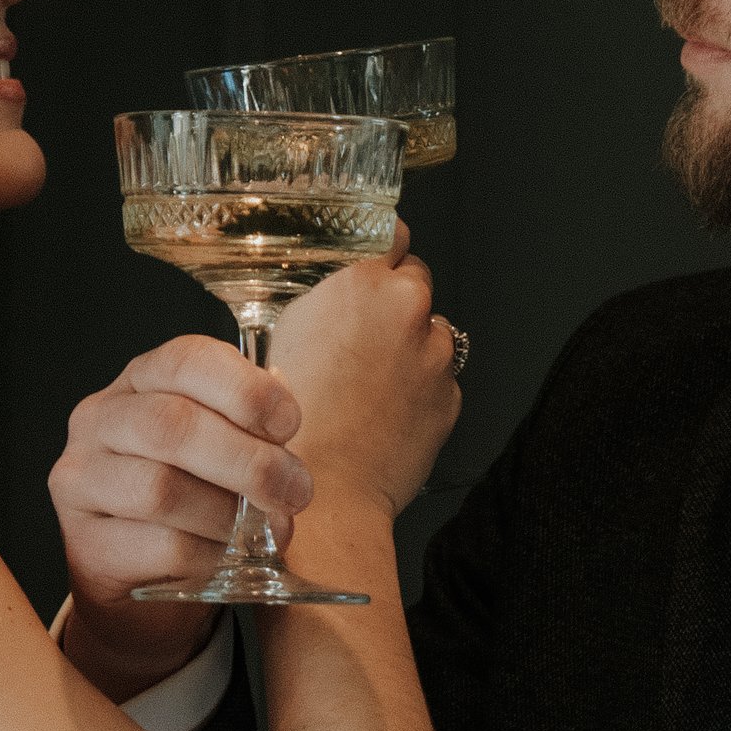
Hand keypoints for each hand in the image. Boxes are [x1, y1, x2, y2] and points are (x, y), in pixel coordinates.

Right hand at [50, 332, 311, 698]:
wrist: (137, 574)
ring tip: (265, 530)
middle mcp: (99, 420)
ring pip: (161, 489)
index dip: (245, 388)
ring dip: (229, 513)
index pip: (185, 360)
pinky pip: (162, 546)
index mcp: (139, 380)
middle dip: (248, 460)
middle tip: (295, 490)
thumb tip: (282, 420)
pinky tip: (228, 557)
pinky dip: (211, 554)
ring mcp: (82, 480)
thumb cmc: (189, 497)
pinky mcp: (85, 541)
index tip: (289, 424)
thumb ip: (251, 426)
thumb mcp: (219, 446)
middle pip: (172, 426)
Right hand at [260, 238, 460, 529]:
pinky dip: (417, 390)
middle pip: (413, 282)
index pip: (391, 236)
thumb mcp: (280, 335)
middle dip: (392, 304)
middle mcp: (408, 310)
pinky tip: (381, 413)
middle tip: (354, 340)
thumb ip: (320, 300)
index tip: (372, 263)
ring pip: (428, 333)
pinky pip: (436, 379)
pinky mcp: (450, 398)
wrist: (321, 494)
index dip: (377, 253)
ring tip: (364, 385)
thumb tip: (335, 291)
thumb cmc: (286, 423)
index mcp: (363, 283)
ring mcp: (435, 356)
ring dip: (407, 349)